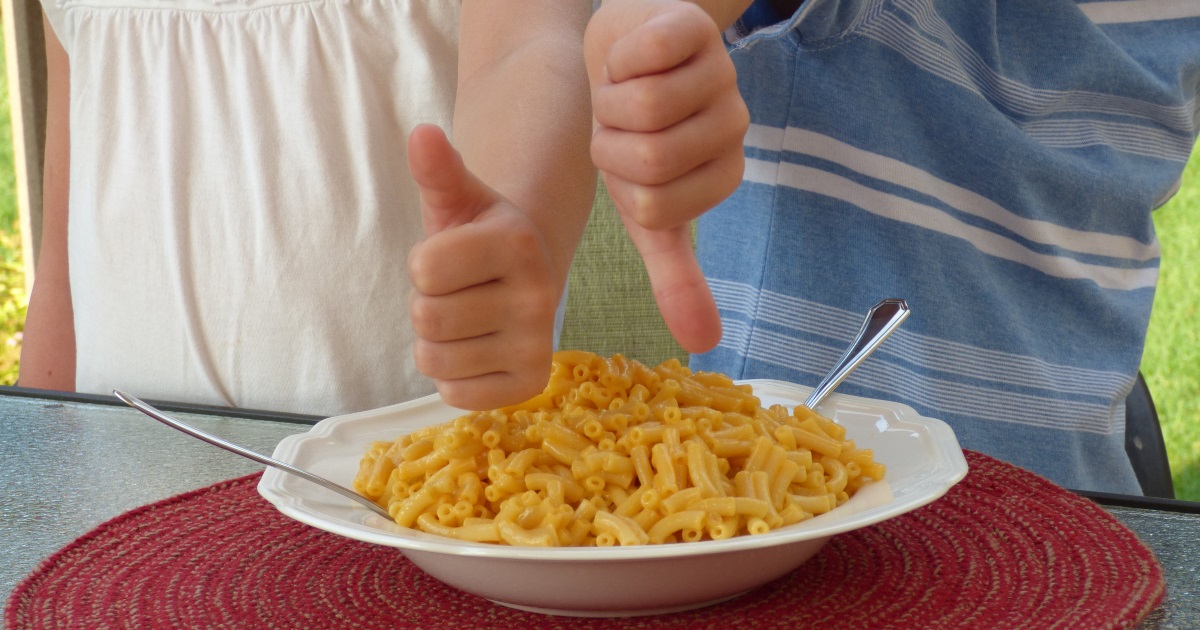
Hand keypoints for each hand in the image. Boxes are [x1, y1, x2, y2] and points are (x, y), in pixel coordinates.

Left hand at [406, 124, 557, 409]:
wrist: (521, 281)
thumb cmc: (477, 237)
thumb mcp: (458, 198)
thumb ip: (437, 169)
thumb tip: (421, 134)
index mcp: (518, 242)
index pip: (423, 270)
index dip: (422, 266)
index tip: (449, 259)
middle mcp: (539, 294)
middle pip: (428, 318)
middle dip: (426, 306)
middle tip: (455, 294)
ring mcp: (538, 343)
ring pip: (435, 360)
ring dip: (435, 343)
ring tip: (464, 321)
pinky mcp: (531, 383)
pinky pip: (454, 394)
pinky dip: (451, 377)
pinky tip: (474, 351)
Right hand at [585, 0, 747, 353]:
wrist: (623, 54)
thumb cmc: (630, 136)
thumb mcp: (647, 212)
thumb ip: (676, 275)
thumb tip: (704, 344)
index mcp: (721, 175)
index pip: (654, 203)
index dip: (616, 182)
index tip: (623, 161)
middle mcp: (731, 125)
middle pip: (650, 155)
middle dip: (609, 141)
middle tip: (616, 124)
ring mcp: (719, 73)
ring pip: (648, 105)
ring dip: (610, 100)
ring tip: (620, 91)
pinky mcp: (693, 28)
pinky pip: (649, 55)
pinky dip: (618, 60)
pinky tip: (627, 59)